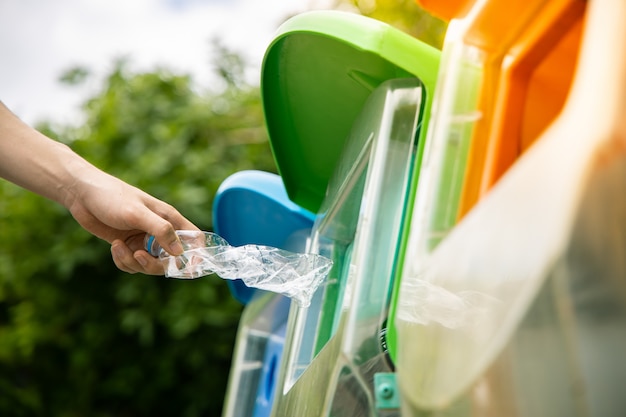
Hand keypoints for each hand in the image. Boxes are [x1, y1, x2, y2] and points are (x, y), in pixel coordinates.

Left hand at [65, 168, 198, 274]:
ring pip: (150, 265)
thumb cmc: (112, 197)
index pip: (194, 239)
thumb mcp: (137, 213)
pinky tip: (114, 247)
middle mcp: (159, 231)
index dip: (196, 255)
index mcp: (169, 219)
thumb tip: (180, 252)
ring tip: (119, 247)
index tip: (189, 270)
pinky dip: (123, 261)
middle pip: (171, 260)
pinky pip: (133, 265)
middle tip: (138, 257)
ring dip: (134, 262)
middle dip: (155, 264)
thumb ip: (161, 230)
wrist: (82, 194)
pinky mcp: (128, 246)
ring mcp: (143, 240)